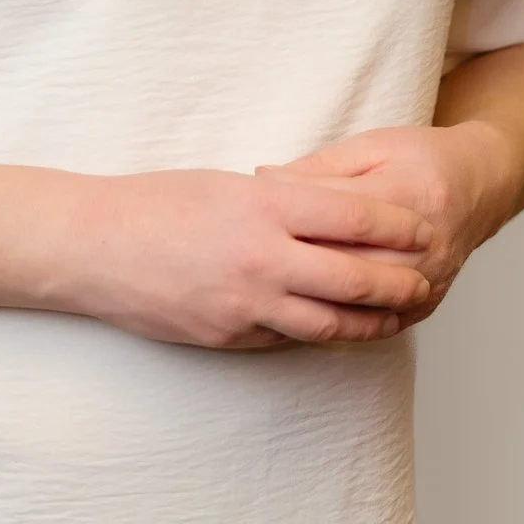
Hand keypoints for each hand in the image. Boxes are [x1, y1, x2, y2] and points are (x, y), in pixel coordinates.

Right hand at [65, 166, 434, 350]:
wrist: (96, 248)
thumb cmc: (156, 204)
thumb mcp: (226, 186)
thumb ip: (278, 199)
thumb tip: (324, 210)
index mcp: (264, 208)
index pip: (353, 218)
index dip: (396, 225)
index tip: (422, 226)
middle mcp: (263, 259)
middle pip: (355, 276)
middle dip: (399, 280)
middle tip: (427, 277)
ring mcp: (247, 305)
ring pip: (331, 321)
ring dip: (373, 320)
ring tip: (398, 315)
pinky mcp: (231, 338)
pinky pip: (290, 338)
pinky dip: (321, 332)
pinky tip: (339, 328)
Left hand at [256, 122, 519, 329]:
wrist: (478, 183)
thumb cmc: (419, 157)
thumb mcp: (369, 146)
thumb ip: (319, 168)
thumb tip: (263, 179)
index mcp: (407, 192)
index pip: (339, 212)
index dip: (291, 214)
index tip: (251, 216)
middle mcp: (424, 241)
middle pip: (350, 264)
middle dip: (297, 264)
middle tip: (251, 263)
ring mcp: (430, 278)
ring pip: (363, 302)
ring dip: (316, 301)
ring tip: (270, 294)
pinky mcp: (430, 303)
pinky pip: (381, 323)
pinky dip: (344, 323)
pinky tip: (308, 317)